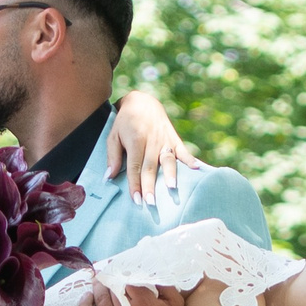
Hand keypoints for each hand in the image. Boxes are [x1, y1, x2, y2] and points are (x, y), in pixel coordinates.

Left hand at [78, 283, 185, 305]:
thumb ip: (165, 286)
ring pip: (100, 300)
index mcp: (144, 303)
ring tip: (98, 282)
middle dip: (110, 279)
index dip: (123, 273)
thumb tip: (149, 273)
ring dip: (98, 288)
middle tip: (108, 273)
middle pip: (112, 288)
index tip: (121, 271)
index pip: (127, 279)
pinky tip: (86, 297)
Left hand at [108, 91, 202, 207]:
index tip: (136, 199)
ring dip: (170, 174)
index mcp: (135, 140)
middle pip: (150, 167)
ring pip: (168, 159)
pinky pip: (183, 150)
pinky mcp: (174, 138)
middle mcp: (151, 140)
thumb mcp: (113, 136)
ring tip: (172, 189)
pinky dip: (190, 159)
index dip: (135, 183)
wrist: (143, 102)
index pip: (134, 166)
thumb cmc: (125, 122)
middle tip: (150, 202)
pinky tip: (197, 169)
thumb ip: (112, 156)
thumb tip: (109, 177)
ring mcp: (164, 139)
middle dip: (151, 186)